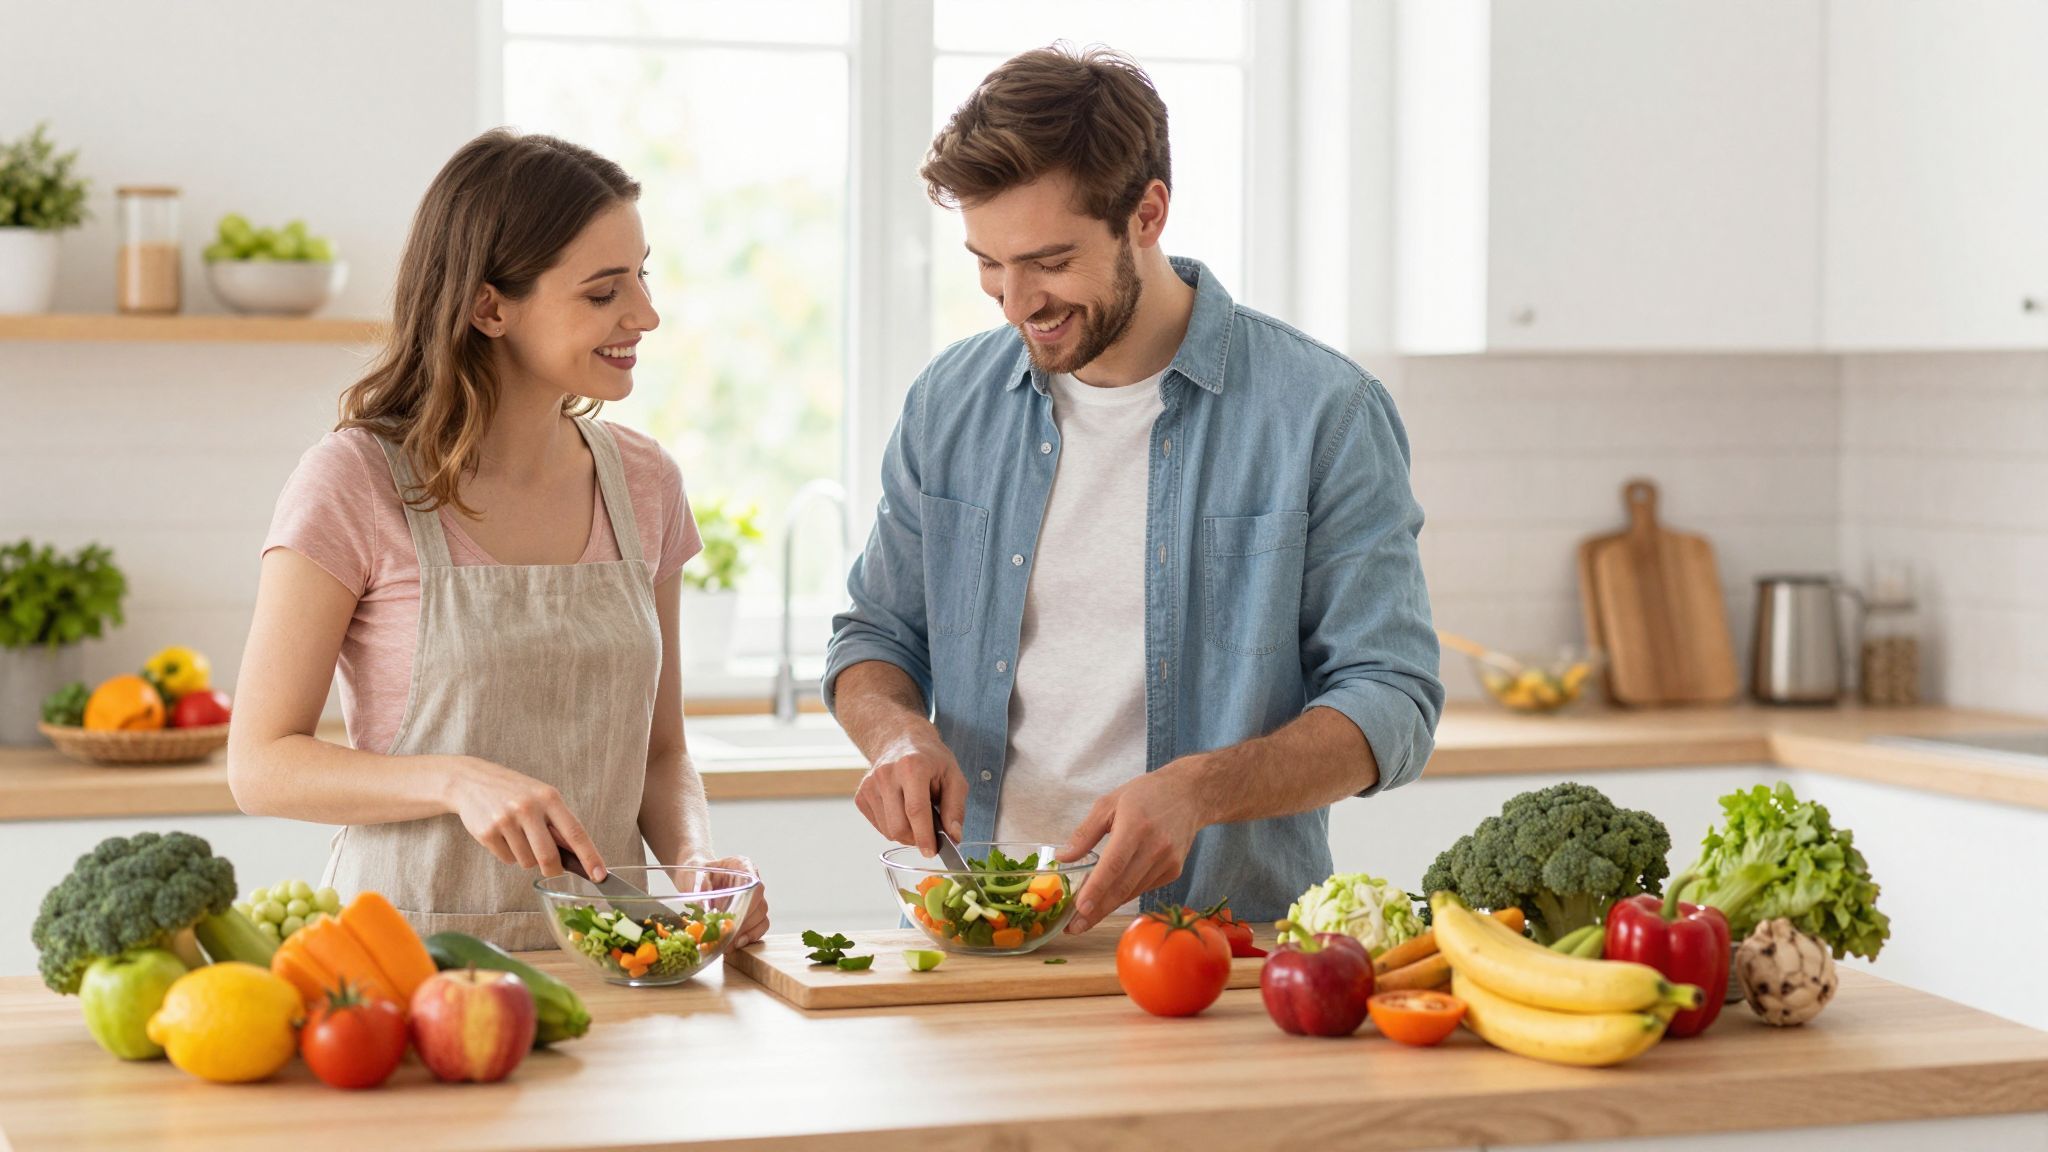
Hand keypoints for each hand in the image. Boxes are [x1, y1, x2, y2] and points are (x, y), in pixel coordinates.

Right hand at [444, 756, 605, 879]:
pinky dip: (509, 855)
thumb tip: (579, 856)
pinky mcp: (486, 832)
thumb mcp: (542, 797)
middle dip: (554, 869)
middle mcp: (528, 808)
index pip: (575, 833)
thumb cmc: (516, 792)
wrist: (472, 780)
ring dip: (527, 858)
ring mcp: (505, 820)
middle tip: (553, 868)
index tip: (601, 875)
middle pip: (548, 857)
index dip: (590, 856)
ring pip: (527, 862)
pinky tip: (503, 836)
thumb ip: (559, 823)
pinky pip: (507, 860)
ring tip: (519, 836)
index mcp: (549, 798)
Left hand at [685, 854, 770, 948]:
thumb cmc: (695, 873)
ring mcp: (754, 897)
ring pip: (761, 918)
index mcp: (742, 866)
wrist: (694, 877)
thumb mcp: (694, 877)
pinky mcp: (751, 912)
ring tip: (728, 945)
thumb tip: (705, 913)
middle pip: (759, 906)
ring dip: (746, 933)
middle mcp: (752, 881)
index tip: (734, 921)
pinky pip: (759, 926)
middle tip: (727, 940)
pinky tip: (735, 944)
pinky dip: (749, 937)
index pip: (755, 887)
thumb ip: (701, 891)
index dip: (748, 907)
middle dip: (743, 926)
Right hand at [854, 724, 967, 857]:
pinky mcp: (861, 796)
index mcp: (912, 767)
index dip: (925, 836)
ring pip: (888, 831)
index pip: (916, 811)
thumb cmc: (930, 759)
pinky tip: (901, 810)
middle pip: (898, 826)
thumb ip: (956, 808)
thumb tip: (953, 836)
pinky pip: (879, 826)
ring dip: (906, 833)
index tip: (932, 852)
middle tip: (929, 833)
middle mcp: (886, 774)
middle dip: (916, 838)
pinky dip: (893, 827)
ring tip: (916, 815)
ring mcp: (869, 785)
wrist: (900, 740)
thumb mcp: (954, 776)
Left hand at [1056, 764, 1208, 934]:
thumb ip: (1085, 832)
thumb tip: (1064, 857)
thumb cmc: (1145, 795)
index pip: (1113, 865)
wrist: (1188, 795)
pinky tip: (1107, 899)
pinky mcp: (1173, 871)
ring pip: (1131, 892)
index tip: (1079, 908)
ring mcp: (1167, 862)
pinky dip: (1123, 894)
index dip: (1096, 889)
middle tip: (1073, 928)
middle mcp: (1155, 848)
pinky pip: (1142, 887)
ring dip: (1107, 907)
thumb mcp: (1109, 803)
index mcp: (1136, 827)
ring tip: (1083, 918)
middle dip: (1096, 911)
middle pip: (1122, 887)